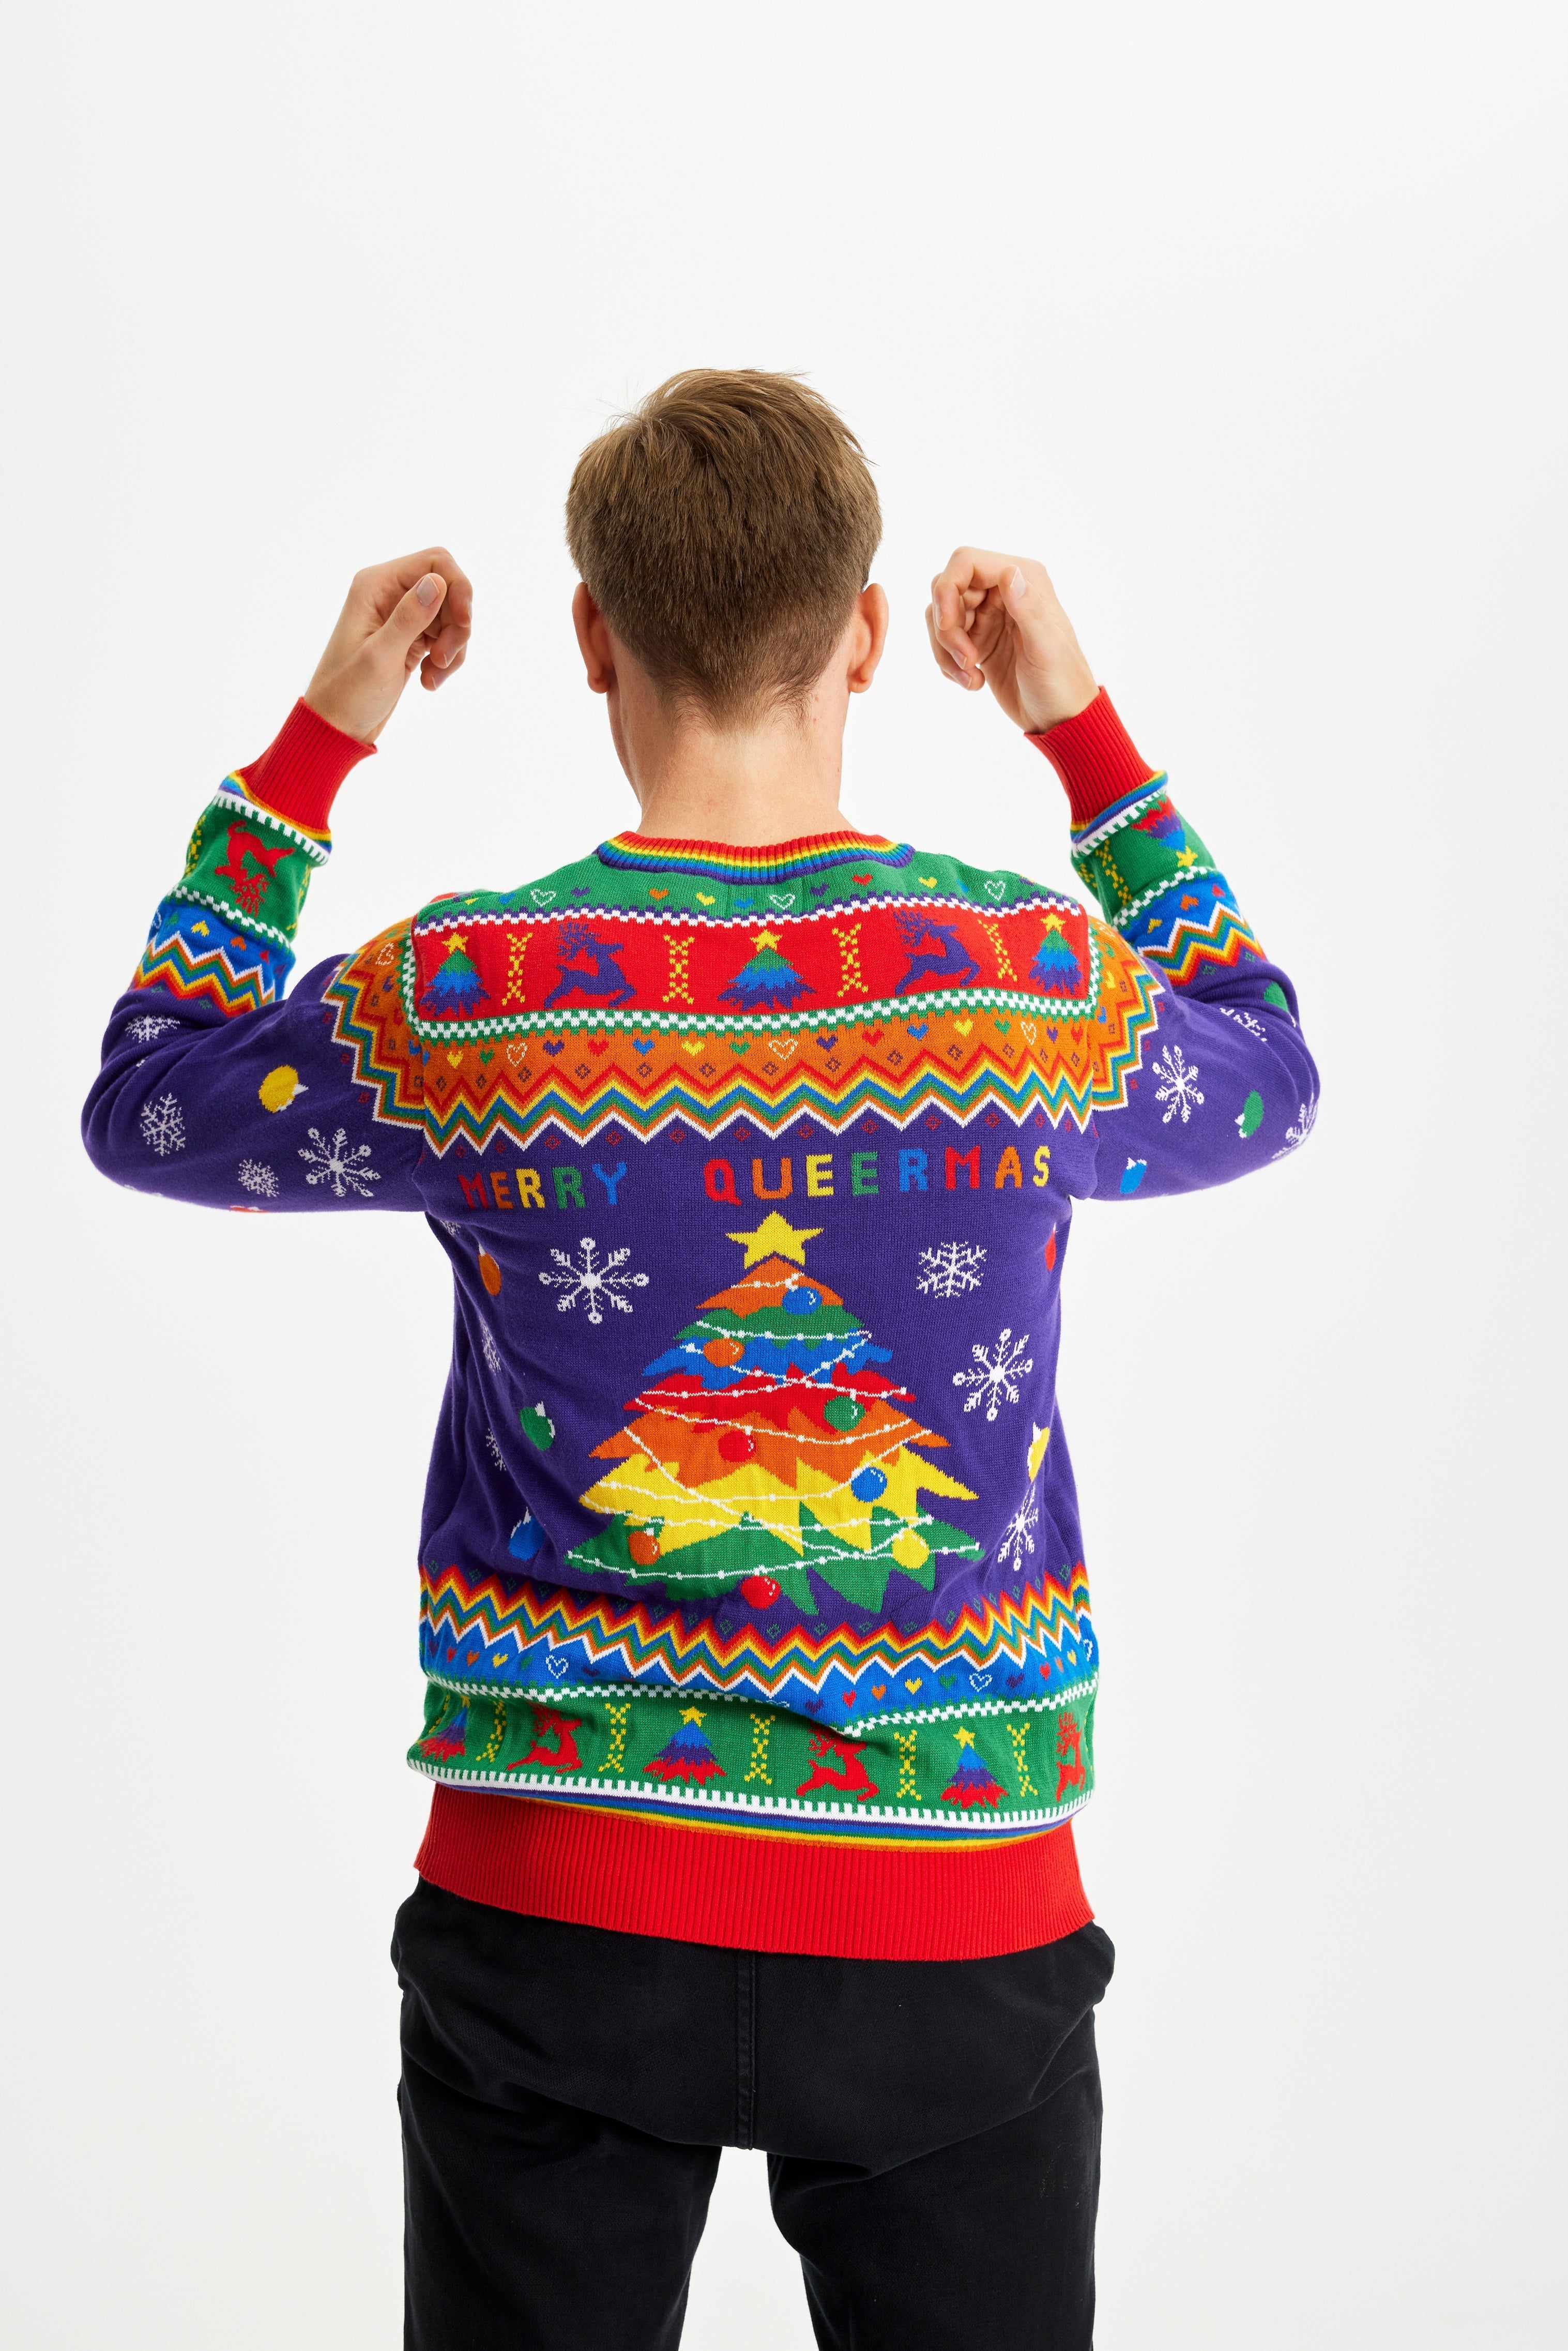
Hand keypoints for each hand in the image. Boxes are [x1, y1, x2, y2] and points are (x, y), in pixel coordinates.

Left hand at [304, 548, 472, 743]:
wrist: (338, 726)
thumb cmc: (348, 693)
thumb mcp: (381, 656)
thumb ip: (409, 617)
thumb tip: (438, 581)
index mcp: (377, 585)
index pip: (436, 562)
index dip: (458, 587)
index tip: (464, 623)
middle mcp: (390, 593)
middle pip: (449, 590)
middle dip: (457, 625)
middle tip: (444, 659)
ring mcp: (401, 615)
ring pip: (451, 616)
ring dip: (453, 647)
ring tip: (433, 676)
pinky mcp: (411, 638)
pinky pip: (445, 637)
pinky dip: (446, 659)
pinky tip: (429, 680)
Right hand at [926, 548, 1096, 734]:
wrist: (1060, 718)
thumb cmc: (1060, 683)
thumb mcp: (1045, 648)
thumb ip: (1027, 608)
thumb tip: (1009, 573)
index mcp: (1023, 579)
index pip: (965, 563)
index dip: (947, 590)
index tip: (948, 627)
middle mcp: (1003, 590)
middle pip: (947, 591)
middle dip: (947, 629)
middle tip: (968, 661)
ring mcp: (989, 616)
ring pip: (941, 617)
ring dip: (946, 650)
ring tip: (972, 677)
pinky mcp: (978, 641)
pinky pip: (944, 641)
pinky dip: (949, 664)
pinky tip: (974, 682)